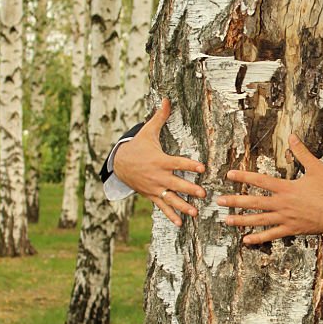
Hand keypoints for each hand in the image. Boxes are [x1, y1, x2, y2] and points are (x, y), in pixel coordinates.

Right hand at [113, 98, 206, 226]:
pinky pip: (162, 206)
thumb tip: (166, 99)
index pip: (178, 163)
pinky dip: (170, 216)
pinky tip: (180, 224)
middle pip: (177, 183)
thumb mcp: (148, 131)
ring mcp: (155, 187)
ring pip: (171, 198)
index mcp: (160, 160)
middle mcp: (158, 176)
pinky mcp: (151, 195)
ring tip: (194, 212)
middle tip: (203, 194)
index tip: (202, 168)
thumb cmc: (138, 146)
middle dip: (190, 189)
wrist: (119, 163)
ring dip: (182, 206)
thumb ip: (160, 117)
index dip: (190, 165)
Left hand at [217, 134, 322, 244]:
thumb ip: (301, 153)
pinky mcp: (290, 230)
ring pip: (259, 220)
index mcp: (286, 188)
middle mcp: (282, 204)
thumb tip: (292, 136)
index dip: (243, 176)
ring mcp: (285, 218)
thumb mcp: (316, 168)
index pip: (260, 181)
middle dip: (235, 201)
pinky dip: (258, 238)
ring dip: (242, 220)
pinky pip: (271, 235)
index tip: (229, 175)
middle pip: (254, 202)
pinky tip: (246, 240)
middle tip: (219, 201)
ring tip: (227, 221)